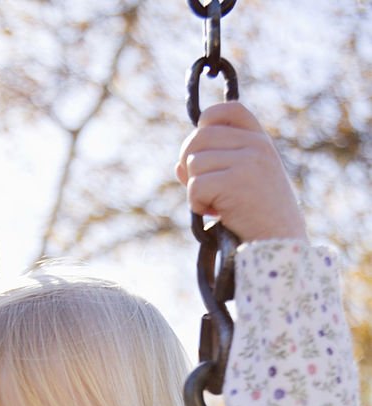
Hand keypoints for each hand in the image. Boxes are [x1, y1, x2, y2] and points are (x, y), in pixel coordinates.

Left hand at [176, 101, 307, 243]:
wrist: (279, 243)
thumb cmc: (258, 217)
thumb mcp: (241, 183)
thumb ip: (214, 168)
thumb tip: (179, 165)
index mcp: (260, 141)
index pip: (227, 110)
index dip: (205, 123)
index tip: (203, 150)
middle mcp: (255, 145)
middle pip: (199, 137)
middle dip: (190, 164)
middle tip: (201, 188)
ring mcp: (247, 160)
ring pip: (194, 163)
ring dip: (194, 189)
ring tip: (214, 205)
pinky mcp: (235, 181)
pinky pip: (195, 186)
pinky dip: (197, 204)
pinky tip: (214, 214)